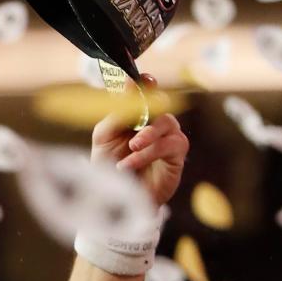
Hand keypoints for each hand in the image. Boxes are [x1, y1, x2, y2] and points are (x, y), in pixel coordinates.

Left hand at [91, 76, 188, 208]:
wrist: (115, 201)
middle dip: (149, 105)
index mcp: (135, 115)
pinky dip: (148, 153)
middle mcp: (154, 123)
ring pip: (167, 122)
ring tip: (131, 148)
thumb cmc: (109, 168)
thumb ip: (117, 112)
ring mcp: (167, 138)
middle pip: (160, 102)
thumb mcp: (105, 137)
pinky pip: (169, 145)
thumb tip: (129, 84)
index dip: (146, 83)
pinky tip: (131, 163)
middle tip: (135, 112)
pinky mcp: (176, 157)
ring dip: (147, 135)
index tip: (144, 79)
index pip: (146, 91)